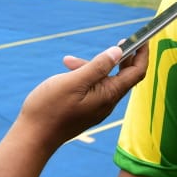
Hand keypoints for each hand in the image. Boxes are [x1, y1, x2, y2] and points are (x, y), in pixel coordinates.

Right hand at [16, 44, 147, 150]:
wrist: (32, 138)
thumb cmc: (50, 109)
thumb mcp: (74, 81)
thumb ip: (98, 66)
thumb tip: (118, 51)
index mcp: (109, 95)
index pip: (136, 72)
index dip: (142, 54)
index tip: (144, 38)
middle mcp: (107, 103)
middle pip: (123, 75)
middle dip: (119, 57)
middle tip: (117, 41)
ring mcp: (96, 108)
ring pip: (104, 80)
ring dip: (92, 66)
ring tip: (69, 61)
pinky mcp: (86, 110)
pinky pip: (93, 88)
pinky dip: (84, 76)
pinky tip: (68, 70)